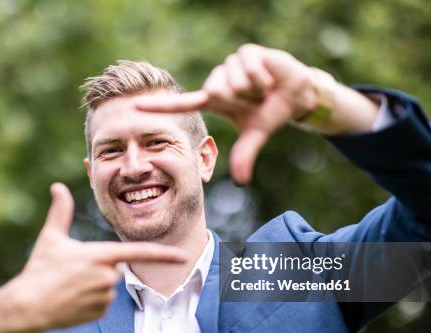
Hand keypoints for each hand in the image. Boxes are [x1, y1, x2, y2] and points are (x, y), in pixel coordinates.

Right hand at [0, 182, 186, 332]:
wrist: (26, 307)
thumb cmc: (39, 269)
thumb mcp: (50, 238)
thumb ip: (60, 211)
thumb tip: (57, 186)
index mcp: (100, 256)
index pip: (138, 253)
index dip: (163, 255)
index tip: (182, 256)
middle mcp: (107, 277)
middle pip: (114, 269)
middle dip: (98, 268)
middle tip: (73, 272)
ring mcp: (104, 298)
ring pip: (109, 287)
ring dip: (94, 286)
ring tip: (70, 287)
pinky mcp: (100, 314)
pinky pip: (103, 304)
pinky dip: (91, 302)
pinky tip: (72, 301)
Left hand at [137, 44, 320, 184]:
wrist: (295, 94)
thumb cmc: (269, 113)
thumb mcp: (255, 135)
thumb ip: (244, 154)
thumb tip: (241, 181)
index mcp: (213, 101)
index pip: (182, 104)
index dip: (159, 107)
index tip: (135, 107)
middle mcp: (217, 82)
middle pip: (216, 90)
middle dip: (241, 98)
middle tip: (254, 99)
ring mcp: (230, 65)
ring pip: (234, 81)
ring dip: (254, 89)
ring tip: (262, 89)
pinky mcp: (245, 53)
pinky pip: (250, 69)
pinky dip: (263, 78)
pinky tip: (268, 77)